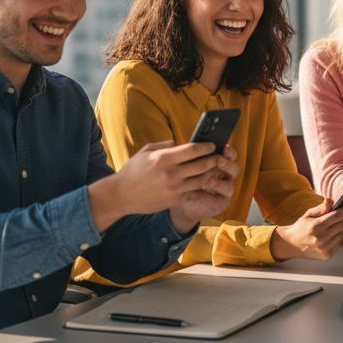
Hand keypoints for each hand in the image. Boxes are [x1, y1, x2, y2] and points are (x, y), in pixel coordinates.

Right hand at [91, 141, 237, 231]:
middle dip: (214, 159)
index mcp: (164, 158)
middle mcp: (171, 173)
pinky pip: (194, 190)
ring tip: (217, 168)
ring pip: (202, 179)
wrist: (121, 195)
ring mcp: (174, 188)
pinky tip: (207, 180)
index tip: (212, 145)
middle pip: (202, 164)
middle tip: (221, 156)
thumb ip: (164, 145)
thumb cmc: (133, 171)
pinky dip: (202, 185)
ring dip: (212, 173)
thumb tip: (179, 143)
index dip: (206, 146)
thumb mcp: (145, 152)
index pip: (193, 149)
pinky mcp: (174, 199)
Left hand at [168, 145, 239, 231]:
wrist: (181, 202)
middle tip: (219, 161)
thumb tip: (173, 143)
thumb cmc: (183, 180)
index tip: (224, 147)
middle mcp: (224, 177)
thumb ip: (184, 157)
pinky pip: (219, 200)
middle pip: (234, 168)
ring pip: (229, 186)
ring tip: (208, 181)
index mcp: (219, 164)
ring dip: (219, 183)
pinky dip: (207, 197)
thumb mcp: (183, 167)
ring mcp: (223, 191)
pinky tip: (195, 194)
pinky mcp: (220, 203)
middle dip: (228, 164)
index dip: (229, 152)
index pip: (229, 155)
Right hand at [271, 200, 342, 260]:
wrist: (292, 245)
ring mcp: (324, 248)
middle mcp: (320, 238)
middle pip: (342, 225)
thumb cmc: (301, 228)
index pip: (336, 216)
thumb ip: (321, 208)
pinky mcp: (327, 255)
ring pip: (342, 234)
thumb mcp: (308, 214)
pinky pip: (340, 243)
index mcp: (315, 226)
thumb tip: (330, 200)